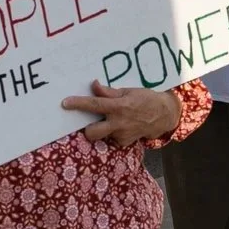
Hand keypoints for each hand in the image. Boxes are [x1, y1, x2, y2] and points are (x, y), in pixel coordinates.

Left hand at [62, 81, 181, 145]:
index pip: (94, 104)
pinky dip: (115, 132)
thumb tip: (94, 85)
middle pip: (92, 133)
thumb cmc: (145, 99)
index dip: (78, 104)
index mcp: (118, 106)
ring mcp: (122, 135)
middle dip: (88, 129)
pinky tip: (125, 126)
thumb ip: (110, 92)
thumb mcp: (128, 91)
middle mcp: (118, 123)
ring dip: (104, 128)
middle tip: (92, 121)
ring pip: (103, 135)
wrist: (164, 115)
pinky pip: (112, 138)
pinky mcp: (125, 143)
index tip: (64, 103)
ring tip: (116, 120)